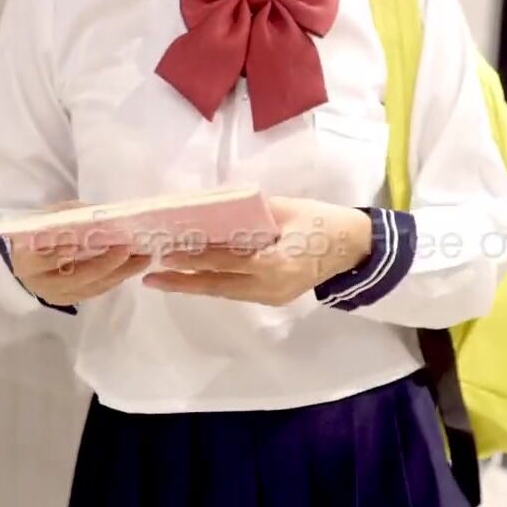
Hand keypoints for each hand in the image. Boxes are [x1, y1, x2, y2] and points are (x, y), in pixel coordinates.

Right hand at [10, 201, 151, 305]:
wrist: (27, 258)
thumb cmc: (39, 232)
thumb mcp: (48, 218)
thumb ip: (70, 217)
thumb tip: (103, 217)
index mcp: (26, 261)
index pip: (44, 260)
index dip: (62, 253)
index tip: (82, 242)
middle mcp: (42, 283)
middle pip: (77, 277)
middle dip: (104, 264)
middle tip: (127, 249)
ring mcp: (57, 295)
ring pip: (91, 287)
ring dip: (118, 273)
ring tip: (141, 258)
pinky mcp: (71, 300)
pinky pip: (96, 291)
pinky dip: (115, 278)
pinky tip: (130, 267)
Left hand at [143, 197, 371, 305]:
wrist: (355, 247)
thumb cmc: (323, 221)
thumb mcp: (288, 208)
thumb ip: (251, 212)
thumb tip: (214, 209)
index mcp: (276, 262)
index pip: (226, 260)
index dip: (194, 258)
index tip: (166, 254)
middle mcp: (271, 285)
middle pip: (218, 284)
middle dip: (183, 281)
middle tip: (151, 277)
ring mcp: (272, 296)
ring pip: (224, 291)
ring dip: (194, 285)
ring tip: (163, 279)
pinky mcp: (274, 298)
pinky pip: (236, 291)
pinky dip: (214, 283)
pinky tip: (195, 278)